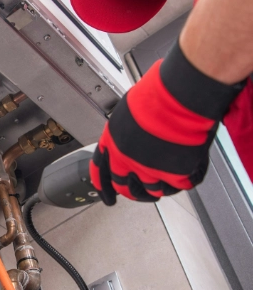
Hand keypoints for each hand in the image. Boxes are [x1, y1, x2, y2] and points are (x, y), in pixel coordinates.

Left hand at [90, 42, 244, 205]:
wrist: (182, 94)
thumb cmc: (159, 93)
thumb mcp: (129, 111)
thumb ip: (127, 132)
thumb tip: (133, 139)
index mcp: (112, 142)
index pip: (100, 171)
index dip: (103, 187)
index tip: (106, 196)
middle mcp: (126, 159)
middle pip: (125, 187)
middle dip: (133, 193)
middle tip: (141, 194)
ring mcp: (149, 169)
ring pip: (152, 191)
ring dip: (160, 187)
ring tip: (169, 178)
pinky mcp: (173, 174)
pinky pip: (178, 186)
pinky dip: (184, 180)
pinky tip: (188, 171)